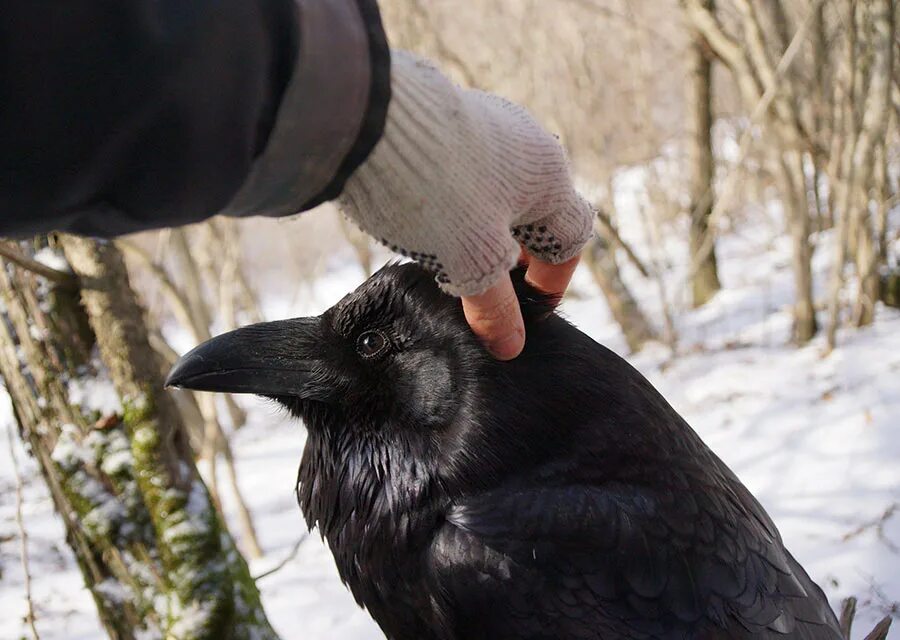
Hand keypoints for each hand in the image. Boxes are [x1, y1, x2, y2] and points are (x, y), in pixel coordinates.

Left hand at [338, 50, 592, 357]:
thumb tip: (510, 346)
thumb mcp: (470, 260)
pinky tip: (419, 223)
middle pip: (532, 216)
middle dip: (509, 261)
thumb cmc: (435, 189)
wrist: (367, 117)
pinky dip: (452, 207)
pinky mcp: (445, 120)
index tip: (522, 314)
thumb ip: (494, 307)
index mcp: (549, 179)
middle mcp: (527, 145)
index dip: (550, 284)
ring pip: (495, 195)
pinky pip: (462, 175)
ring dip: (478, 234)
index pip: (569, 242)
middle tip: (477, 294)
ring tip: (443, 262)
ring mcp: (486, 125)